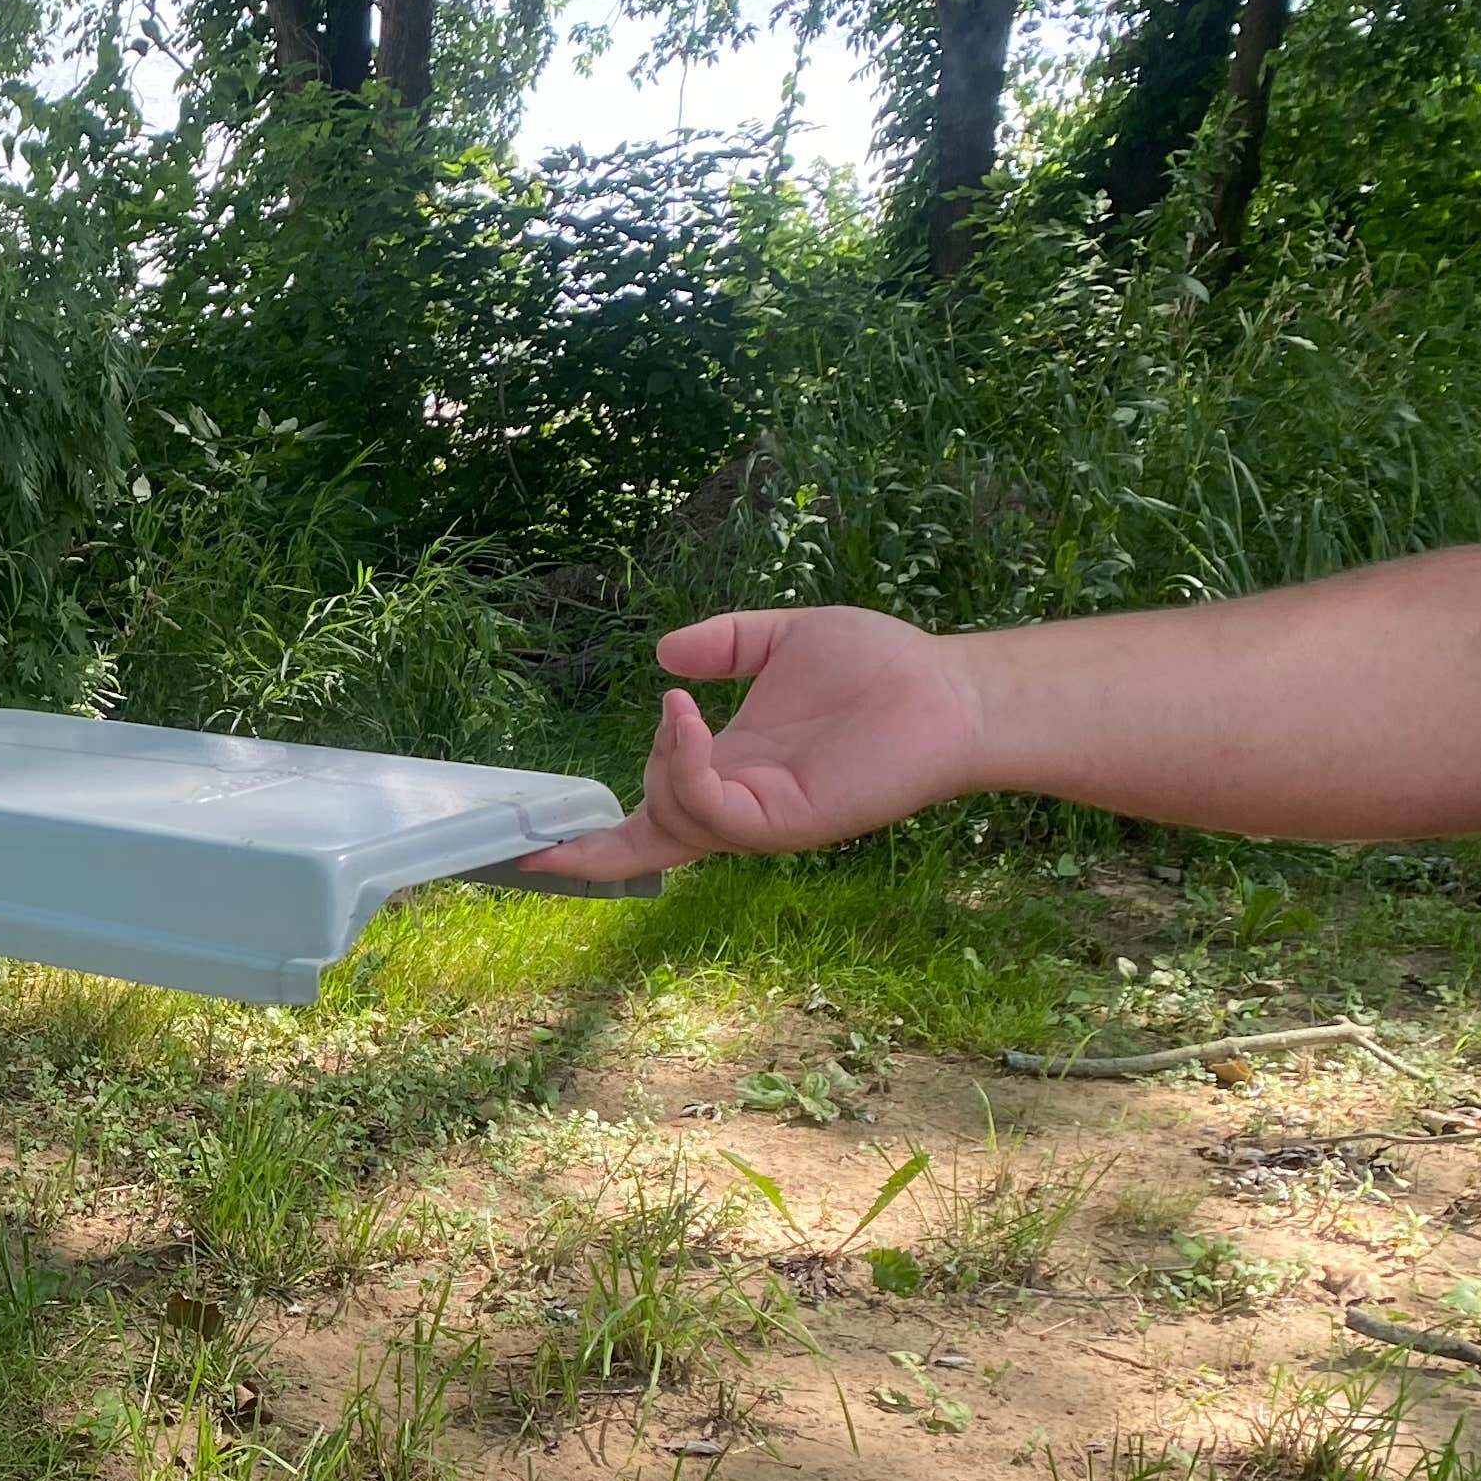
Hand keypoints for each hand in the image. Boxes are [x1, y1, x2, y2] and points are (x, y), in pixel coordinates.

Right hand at [517, 605, 989, 881]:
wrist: (948, 689)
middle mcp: (738, 804)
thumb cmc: (881, 667)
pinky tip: (685, 715)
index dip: (592, 836)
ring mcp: (760, 818)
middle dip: (592, 842)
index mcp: (730, 770)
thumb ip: (724, 642)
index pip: (650, 815)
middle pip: (646, 839)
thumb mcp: (782, 638)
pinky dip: (684, 766)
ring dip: (658, 766)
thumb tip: (661, 657)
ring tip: (677, 708)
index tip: (531, 841)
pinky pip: (710, 806)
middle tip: (545, 834)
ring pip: (671, 817)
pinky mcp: (784, 821)